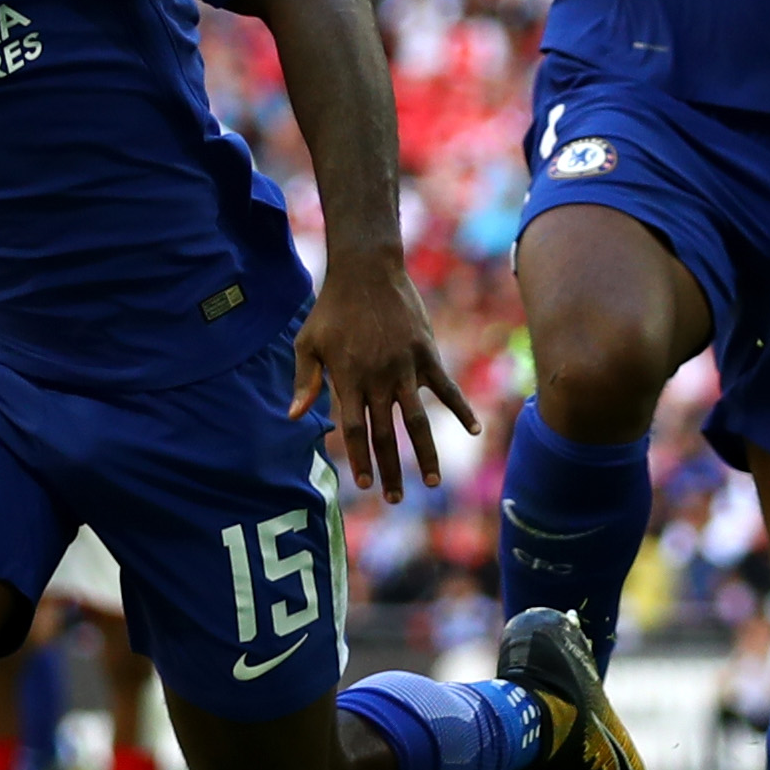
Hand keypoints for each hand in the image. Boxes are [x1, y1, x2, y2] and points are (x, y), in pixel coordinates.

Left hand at [289, 259, 480, 502]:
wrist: (366, 270)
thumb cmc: (332, 308)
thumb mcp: (308, 342)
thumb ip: (304, 381)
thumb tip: (295, 417)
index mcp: (348, 379)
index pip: (353, 431)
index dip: (360, 460)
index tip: (365, 484)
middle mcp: (378, 379)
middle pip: (385, 435)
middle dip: (390, 470)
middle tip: (394, 499)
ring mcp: (405, 368)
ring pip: (417, 421)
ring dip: (425, 454)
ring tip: (432, 482)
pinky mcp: (426, 354)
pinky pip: (447, 388)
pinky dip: (461, 409)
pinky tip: (474, 430)